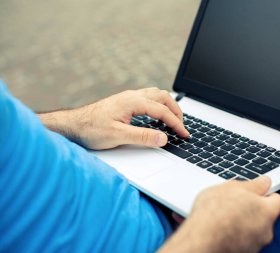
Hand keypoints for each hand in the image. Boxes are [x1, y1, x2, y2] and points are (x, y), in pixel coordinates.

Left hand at [38, 87, 189, 149]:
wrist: (73, 124)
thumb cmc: (91, 129)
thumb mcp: (117, 136)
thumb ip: (142, 136)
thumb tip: (163, 138)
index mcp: (133, 102)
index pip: (163, 111)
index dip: (176, 123)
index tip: (184, 134)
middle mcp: (132, 96)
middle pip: (163, 97)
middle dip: (176, 111)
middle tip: (181, 127)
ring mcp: (128, 97)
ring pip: (156, 95)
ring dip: (168, 106)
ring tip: (173, 120)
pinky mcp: (125, 102)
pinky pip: (149, 98)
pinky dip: (159, 105)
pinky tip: (157, 116)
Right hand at [159, 176, 279, 252]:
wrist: (201, 240)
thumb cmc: (215, 213)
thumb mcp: (232, 187)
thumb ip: (252, 185)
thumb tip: (264, 182)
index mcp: (267, 211)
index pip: (278, 200)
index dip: (266, 194)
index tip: (255, 191)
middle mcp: (266, 231)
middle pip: (264, 216)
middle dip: (252, 210)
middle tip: (234, 202)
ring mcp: (254, 245)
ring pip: (252, 230)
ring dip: (242, 224)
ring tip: (222, 217)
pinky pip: (241, 241)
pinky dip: (234, 236)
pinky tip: (219, 230)